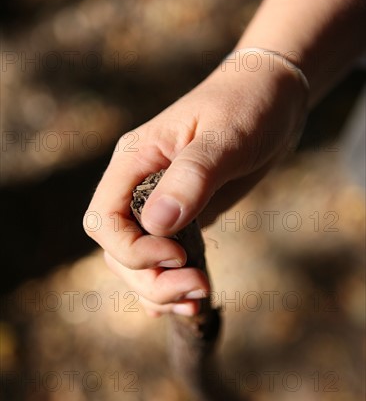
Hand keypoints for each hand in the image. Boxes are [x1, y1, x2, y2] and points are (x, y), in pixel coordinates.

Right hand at [84, 53, 307, 316]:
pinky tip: (191, 301)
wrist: (273, 99)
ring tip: (198, 300)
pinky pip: (163, 261)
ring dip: (160, 290)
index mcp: (135, 161)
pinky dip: (171, 285)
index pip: (104, 220)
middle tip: (197, 288)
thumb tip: (156, 224)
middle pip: (117, 251)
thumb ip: (191, 178)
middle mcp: (139, 186)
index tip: (177, 254)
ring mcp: (159, 205)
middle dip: (150, 279)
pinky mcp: (184, 219)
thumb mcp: (225, 137)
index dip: (132, 249)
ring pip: (137, 264)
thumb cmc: (248, 106)